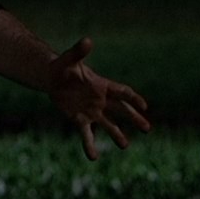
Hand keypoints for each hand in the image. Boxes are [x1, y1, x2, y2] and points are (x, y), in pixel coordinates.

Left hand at [47, 37, 150, 160]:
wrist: (52, 79)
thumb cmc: (63, 66)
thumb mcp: (70, 59)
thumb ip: (79, 52)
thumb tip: (87, 41)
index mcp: (102, 85)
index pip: (122, 92)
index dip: (133, 98)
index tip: (144, 106)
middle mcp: (101, 100)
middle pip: (122, 110)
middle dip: (134, 119)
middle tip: (147, 128)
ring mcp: (92, 111)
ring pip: (108, 125)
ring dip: (117, 135)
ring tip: (124, 145)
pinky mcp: (80, 120)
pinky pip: (87, 135)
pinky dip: (90, 145)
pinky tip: (93, 157)